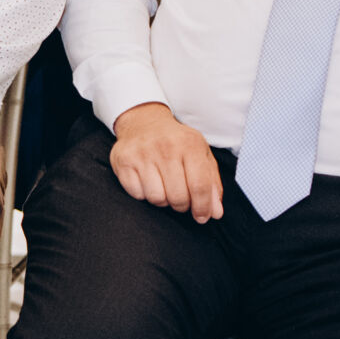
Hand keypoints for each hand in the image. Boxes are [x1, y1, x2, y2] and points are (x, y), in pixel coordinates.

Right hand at [109, 102, 221, 219]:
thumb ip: (211, 183)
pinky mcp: (124, 161)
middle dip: (182, 205)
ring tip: (164, 187)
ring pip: (157, 198)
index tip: (202, 216)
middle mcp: (166, 146)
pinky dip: (144, 194)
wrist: (143, 122)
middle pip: (179, 196)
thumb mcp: (200, 154)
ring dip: (162, 200)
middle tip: (181, 198)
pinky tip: (147, 181)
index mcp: (189, 144)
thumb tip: (216, 213)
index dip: (203, 207)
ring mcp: (142, 153)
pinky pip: (137, 194)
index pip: (200, 185)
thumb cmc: (176, 142)